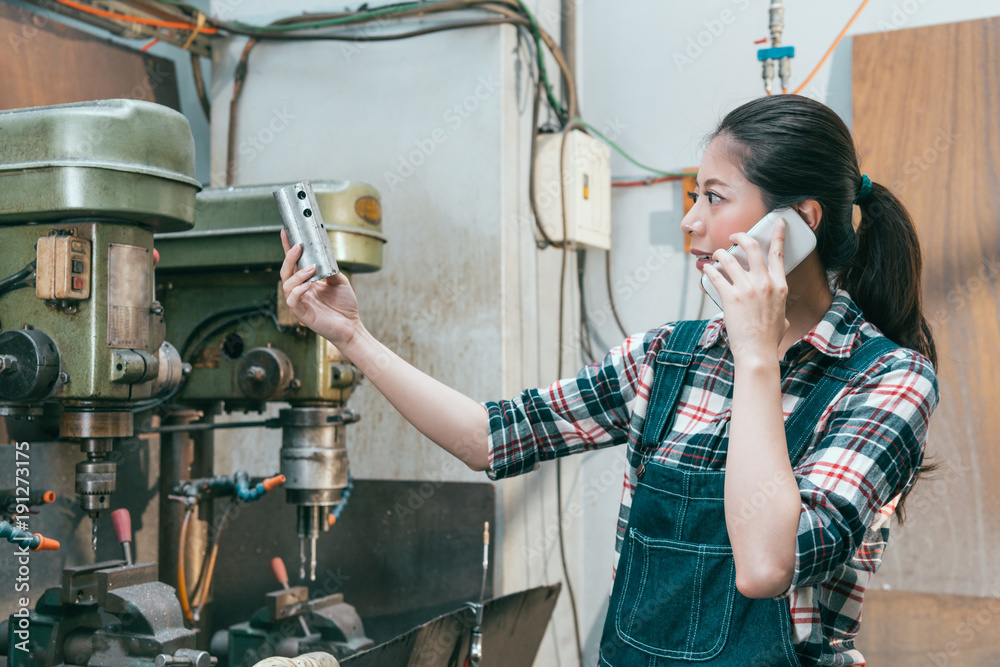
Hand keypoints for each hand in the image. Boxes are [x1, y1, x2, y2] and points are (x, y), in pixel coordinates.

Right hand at [279, 229, 361, 347]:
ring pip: (286, 285)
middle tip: (298, 247)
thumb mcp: (340, 281)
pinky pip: (292, 300)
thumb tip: (324, 257)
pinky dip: (297, 291)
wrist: (352, 326)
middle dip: (289, 258)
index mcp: (307, 282)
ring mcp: (300, 302)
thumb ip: (330, 269)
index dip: (287, 249)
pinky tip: (308, 286)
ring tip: (311, 269)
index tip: (285, 232)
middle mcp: (301, 291)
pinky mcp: (302, 314)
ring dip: (297, 274)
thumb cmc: (345, 306)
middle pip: (286, 272)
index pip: (294, 264)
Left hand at [702, 218, 788, 363]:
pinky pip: (715, 276)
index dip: (778, 235)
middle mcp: (764, 283)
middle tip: (733, 236)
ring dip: (719, 253)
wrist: (757, 352)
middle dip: (740, 236)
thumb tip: (778, 309)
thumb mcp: (782, 317)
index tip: (777, 223)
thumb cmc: (769, 338)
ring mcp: (747, 289)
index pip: (779, 254)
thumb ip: (779, 306)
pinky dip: (709, 270)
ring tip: (715, 256)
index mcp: (780, 286)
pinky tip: (706, 269)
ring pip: (728, 258)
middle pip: (752, 247)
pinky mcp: (730, 297)